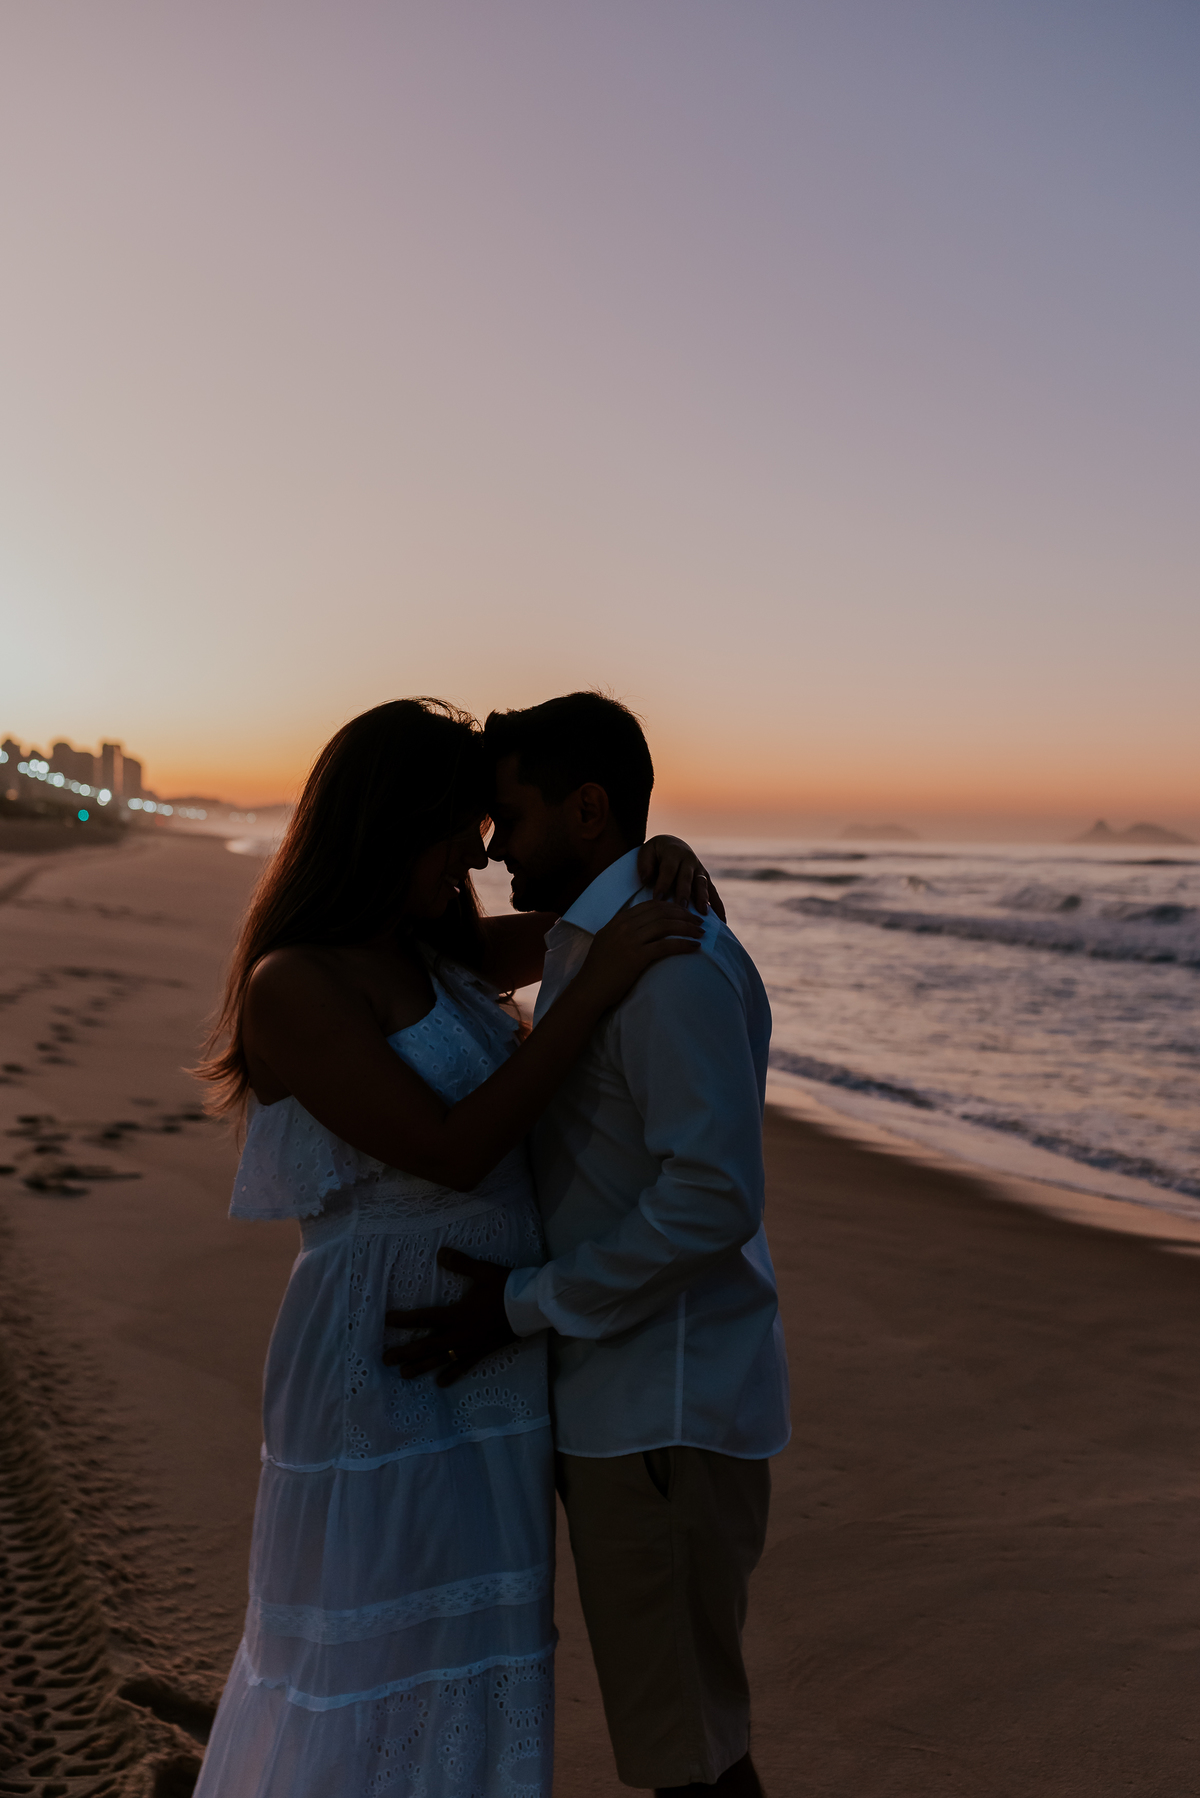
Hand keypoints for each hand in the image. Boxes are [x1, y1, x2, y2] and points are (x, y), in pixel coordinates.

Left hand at [383, 1248, 515, 1385]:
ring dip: (421, 1367)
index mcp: (457, 1314)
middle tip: (385, 1360)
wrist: (530, 1308)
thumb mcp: (483, 1271)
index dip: (404, 1320)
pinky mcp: (482, 1352)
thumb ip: (460, 1263)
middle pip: (427, 1345)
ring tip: (404, 1375)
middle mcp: (460, 1334)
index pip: (425, 1317)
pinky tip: (440, 1383)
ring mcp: (470, 1346)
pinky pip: (463, 1367)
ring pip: (441, 1360)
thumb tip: (440, 1253)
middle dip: (405, 1352)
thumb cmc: (506, 1288)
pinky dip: (451, 1375)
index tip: (386, 1321)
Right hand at [573, 901, 702, 1013]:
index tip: (685, 912)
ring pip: (666, 926)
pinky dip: (683, 944)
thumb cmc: (599, 971)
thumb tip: (643, 926)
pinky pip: (666, 945)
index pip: (650, 905)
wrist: (589, 990)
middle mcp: (624, 926)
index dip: (672, 907)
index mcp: (618, 920)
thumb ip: (622, 931)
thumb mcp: (607, 941)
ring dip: (687, 927)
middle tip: (698, 921)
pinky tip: (694, 946)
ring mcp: (630, 940)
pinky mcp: (637, 956)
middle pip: (661, 912)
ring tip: (700, 932)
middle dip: (683, 914)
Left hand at [637, 836, 726, 921]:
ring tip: (703, 913)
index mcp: (673, 853)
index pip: (668, 869)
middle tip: (682, 907)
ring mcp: (699, 869)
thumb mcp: (646, 852)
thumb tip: (646, 879)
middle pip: (687, 877)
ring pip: (702, 884)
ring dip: (703, 898)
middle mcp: (689, 860)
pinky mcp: (706, 879)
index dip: (663, 884)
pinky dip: (718, 906)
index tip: (657, 900)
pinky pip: (713, 892)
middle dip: (684, 893)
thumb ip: (645, 865)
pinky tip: (721, 920)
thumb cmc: (655, 853)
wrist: (672, 844)